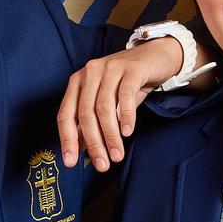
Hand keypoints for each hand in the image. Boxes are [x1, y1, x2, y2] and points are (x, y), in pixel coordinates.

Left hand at [56, 37, 182, 171]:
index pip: (66, 114)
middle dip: (93, 142)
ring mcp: (110, 68)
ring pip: (104, 107)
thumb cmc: (128, 83)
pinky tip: (128, 132)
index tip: (71, 163)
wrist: (156, 57)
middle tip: (102, 165)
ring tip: (117, 155)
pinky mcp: (131, 68)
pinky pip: (125, 95)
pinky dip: (126, 116)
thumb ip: (93, 124)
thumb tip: (80, 153)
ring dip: (110, 135)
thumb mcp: (108, 103)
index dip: (67, 140)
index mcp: (78, 81)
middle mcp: (90, 72)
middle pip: (85, 113)